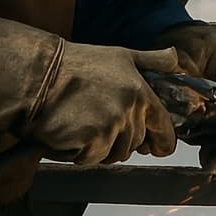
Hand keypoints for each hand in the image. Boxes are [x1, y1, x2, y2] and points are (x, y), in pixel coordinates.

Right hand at [0, 10, 179, 166]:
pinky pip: (91, 160)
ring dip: (99, 147)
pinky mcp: (90, 143)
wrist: (39, 76)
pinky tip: (69, 131)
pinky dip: (80, 152)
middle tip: (98, 120)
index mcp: (142, 93)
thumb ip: (152, 61)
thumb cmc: (79, 64)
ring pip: (114, 154)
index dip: (161, 142)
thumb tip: (176, 58)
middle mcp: (131, 112)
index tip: (156, 147)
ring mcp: (111, 129)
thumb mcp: (121, 56)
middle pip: (135, 145)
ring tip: (82, 122)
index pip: (164, 129)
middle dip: (120, 140)